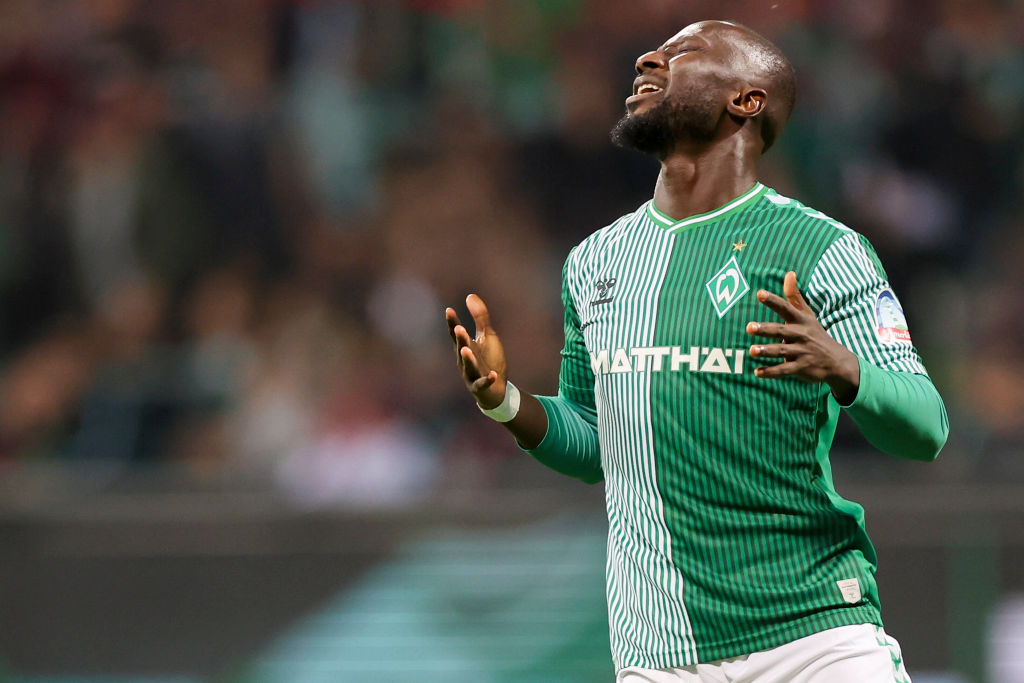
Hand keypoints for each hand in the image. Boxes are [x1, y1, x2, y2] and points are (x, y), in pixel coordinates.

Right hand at [445, 294, 507, 408]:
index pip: (457, 334)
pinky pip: (483, 384)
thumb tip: (470, 295)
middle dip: (460, 339)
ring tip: (467, 350)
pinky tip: (493, 375)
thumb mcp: (487, 336)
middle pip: (461, 349)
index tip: (449, 310)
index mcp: (466, 347)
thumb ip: (480, 317)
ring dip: (468, 359)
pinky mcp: (481, 387)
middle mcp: (465, 361)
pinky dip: (487, 380)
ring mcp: (472, 375)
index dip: (452, 323)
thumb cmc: (490, 360)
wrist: (497, 389)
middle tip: (458, 329)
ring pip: (469, 367)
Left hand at [745, 271, 859, 403]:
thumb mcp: (807, 314)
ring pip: (781, 351)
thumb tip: (789, 273)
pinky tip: (757, 372)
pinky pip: (784, 370)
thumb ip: (794, 295)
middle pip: (780, 331)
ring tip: (752, 351)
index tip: (759, 293)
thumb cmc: (815, 333)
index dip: (773, 301)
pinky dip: (771, 372)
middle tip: (749, 327)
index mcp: (800, 320)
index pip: (785, 308)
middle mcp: (800, 335)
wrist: (836, 361)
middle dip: (765, 329)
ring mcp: (801, 352)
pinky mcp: (800, 368)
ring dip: (766, 351)